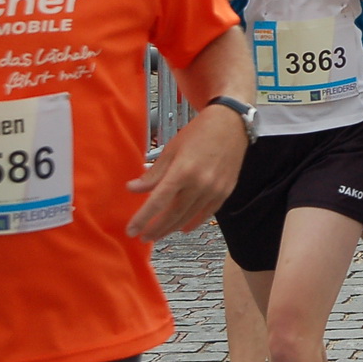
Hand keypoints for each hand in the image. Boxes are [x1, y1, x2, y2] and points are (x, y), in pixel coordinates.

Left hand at [126, 102, 246, 240]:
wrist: (231, 124)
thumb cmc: (199, 132)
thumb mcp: (171, 149)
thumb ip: (153, 173)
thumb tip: (132, 189)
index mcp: (183, 171)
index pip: (158, 202)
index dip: (143, 218)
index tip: (131, 231)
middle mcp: (200, 183)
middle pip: (173, 214)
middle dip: (156, 228)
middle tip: (143, 237)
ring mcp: (215, 189)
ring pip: (189, 217)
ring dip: (172, 228)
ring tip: (158, 234)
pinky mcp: (225, 191)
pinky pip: (207, 213)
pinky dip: (193, 222)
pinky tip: (183, 227)